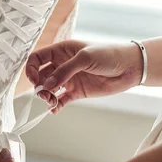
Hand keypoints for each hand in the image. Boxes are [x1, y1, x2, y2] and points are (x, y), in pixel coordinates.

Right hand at [26, 40, 143, 112]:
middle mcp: (62, 64)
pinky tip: (55, 110)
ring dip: (46, 96)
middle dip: (39, 86)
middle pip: (41, 75)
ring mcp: (69, 79)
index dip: (31, 68)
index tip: (34, 80)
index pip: (38, 58)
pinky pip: (61, 100)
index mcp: (62, 51)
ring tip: (52, 102)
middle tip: (44, 94)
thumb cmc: (109, 54)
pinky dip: (56, 106)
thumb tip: (47, 84)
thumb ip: (64, 70)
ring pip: (49, 89)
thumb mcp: (85, 58)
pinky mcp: (77, 92)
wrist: (130, 67)